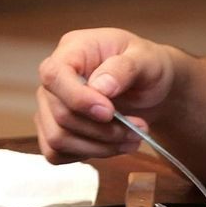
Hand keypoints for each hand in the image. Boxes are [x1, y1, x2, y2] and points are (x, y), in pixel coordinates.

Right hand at [35, 27, 178, 162]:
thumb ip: (124, 68)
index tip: (109, 112)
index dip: (77, 98)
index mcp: (71, 51)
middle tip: (137, 128)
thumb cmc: (148, 66)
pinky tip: (110, 146)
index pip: (53, 75)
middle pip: (59, 114)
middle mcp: (55, 79)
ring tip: (131, 139)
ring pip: (57, 139)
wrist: (154, 87)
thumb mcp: (146, 59)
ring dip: (100, 147)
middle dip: (102, 130)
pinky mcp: (56, 129)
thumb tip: (100, 87)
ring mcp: (51, 106)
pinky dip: (87, 155)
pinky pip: (56, 153)